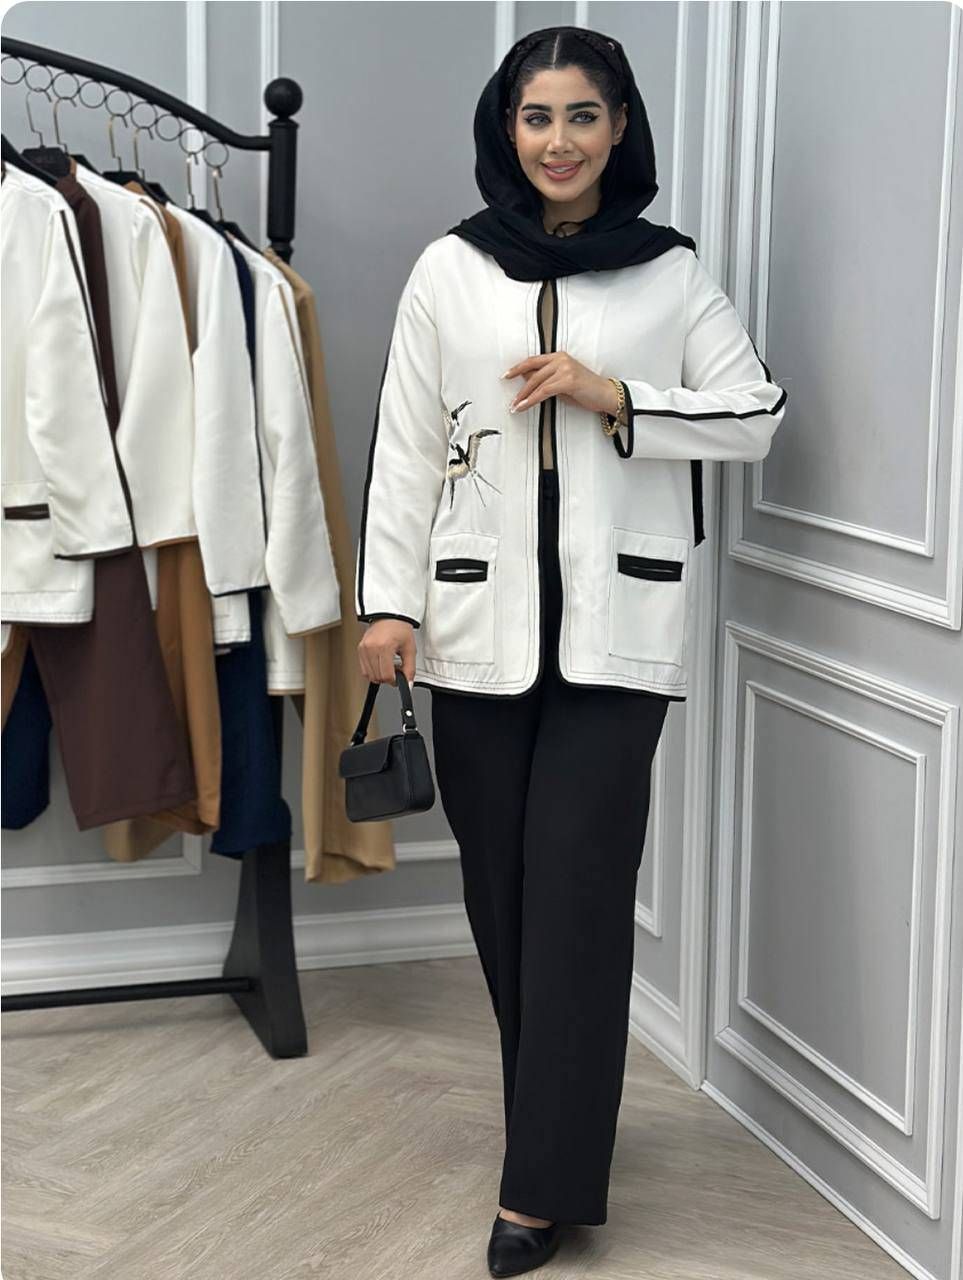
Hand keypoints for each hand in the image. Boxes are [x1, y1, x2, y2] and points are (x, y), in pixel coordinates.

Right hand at [358, 618, 415, 684]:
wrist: (390, 616)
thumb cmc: (399, 628)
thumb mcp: (409, 649)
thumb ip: (410, 669)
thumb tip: (408, 684)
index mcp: (384, 647)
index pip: (386, 675)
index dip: (394, 681)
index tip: (399, 678)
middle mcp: (371, 648)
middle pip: (377, 677)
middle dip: (387, 678)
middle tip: (395, 670)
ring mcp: (364, 648)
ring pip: (369, 675)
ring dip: (379, 675)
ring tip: (388, 665)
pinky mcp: (360, 649)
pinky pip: (364, 669)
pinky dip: (372, 671)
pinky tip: (380, 664)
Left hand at [502, 354, 620, 418]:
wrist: (606, 395)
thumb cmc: (587, 391)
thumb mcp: (563, 383)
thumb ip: (547, 380)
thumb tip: (528, 381)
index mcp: (559, 357)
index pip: (533, 360)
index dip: (518, 368)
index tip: (507, 375)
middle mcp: (561, 359)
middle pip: (533, 372)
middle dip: (519, 386)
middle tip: (511, 398)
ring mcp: (565, 368)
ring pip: (537, 382)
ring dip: (524, 396)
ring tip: (516, 406)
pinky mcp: (568, 381)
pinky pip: (544, 391)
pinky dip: (532, 400)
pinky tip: (525, 405)